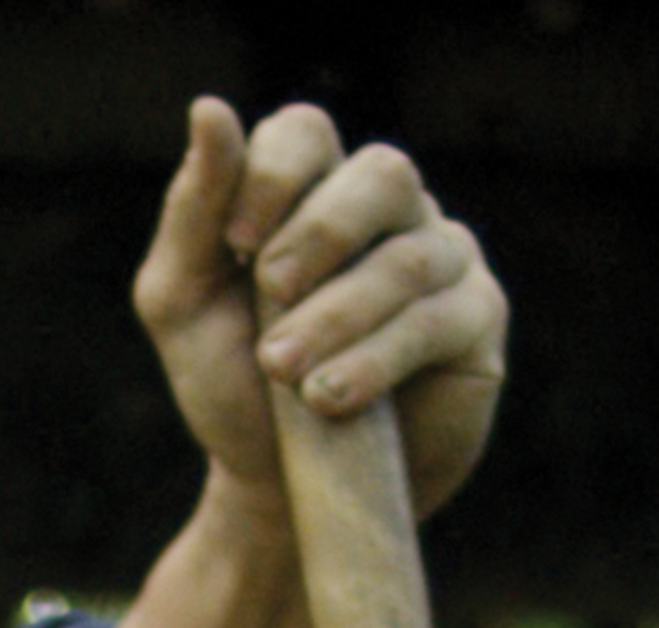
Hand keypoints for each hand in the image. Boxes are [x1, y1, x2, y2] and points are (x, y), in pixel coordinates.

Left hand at [131, 97, 509, 520]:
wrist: (280, 488)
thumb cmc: (233, 387)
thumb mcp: (183, 306)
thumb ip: (194, 213)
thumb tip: (208, 108)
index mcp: (310, 194)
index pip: (307, 133)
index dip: (274, 173)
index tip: (235, 243)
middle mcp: (385, 215)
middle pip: (381, 173)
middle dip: (319, 234)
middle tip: (269, 293)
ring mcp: (441, 261)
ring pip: (412, 255)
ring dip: (337, 315)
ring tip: (285, 375)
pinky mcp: (475, 323)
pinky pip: (440, 318)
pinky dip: (377, 356)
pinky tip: (329, 397)